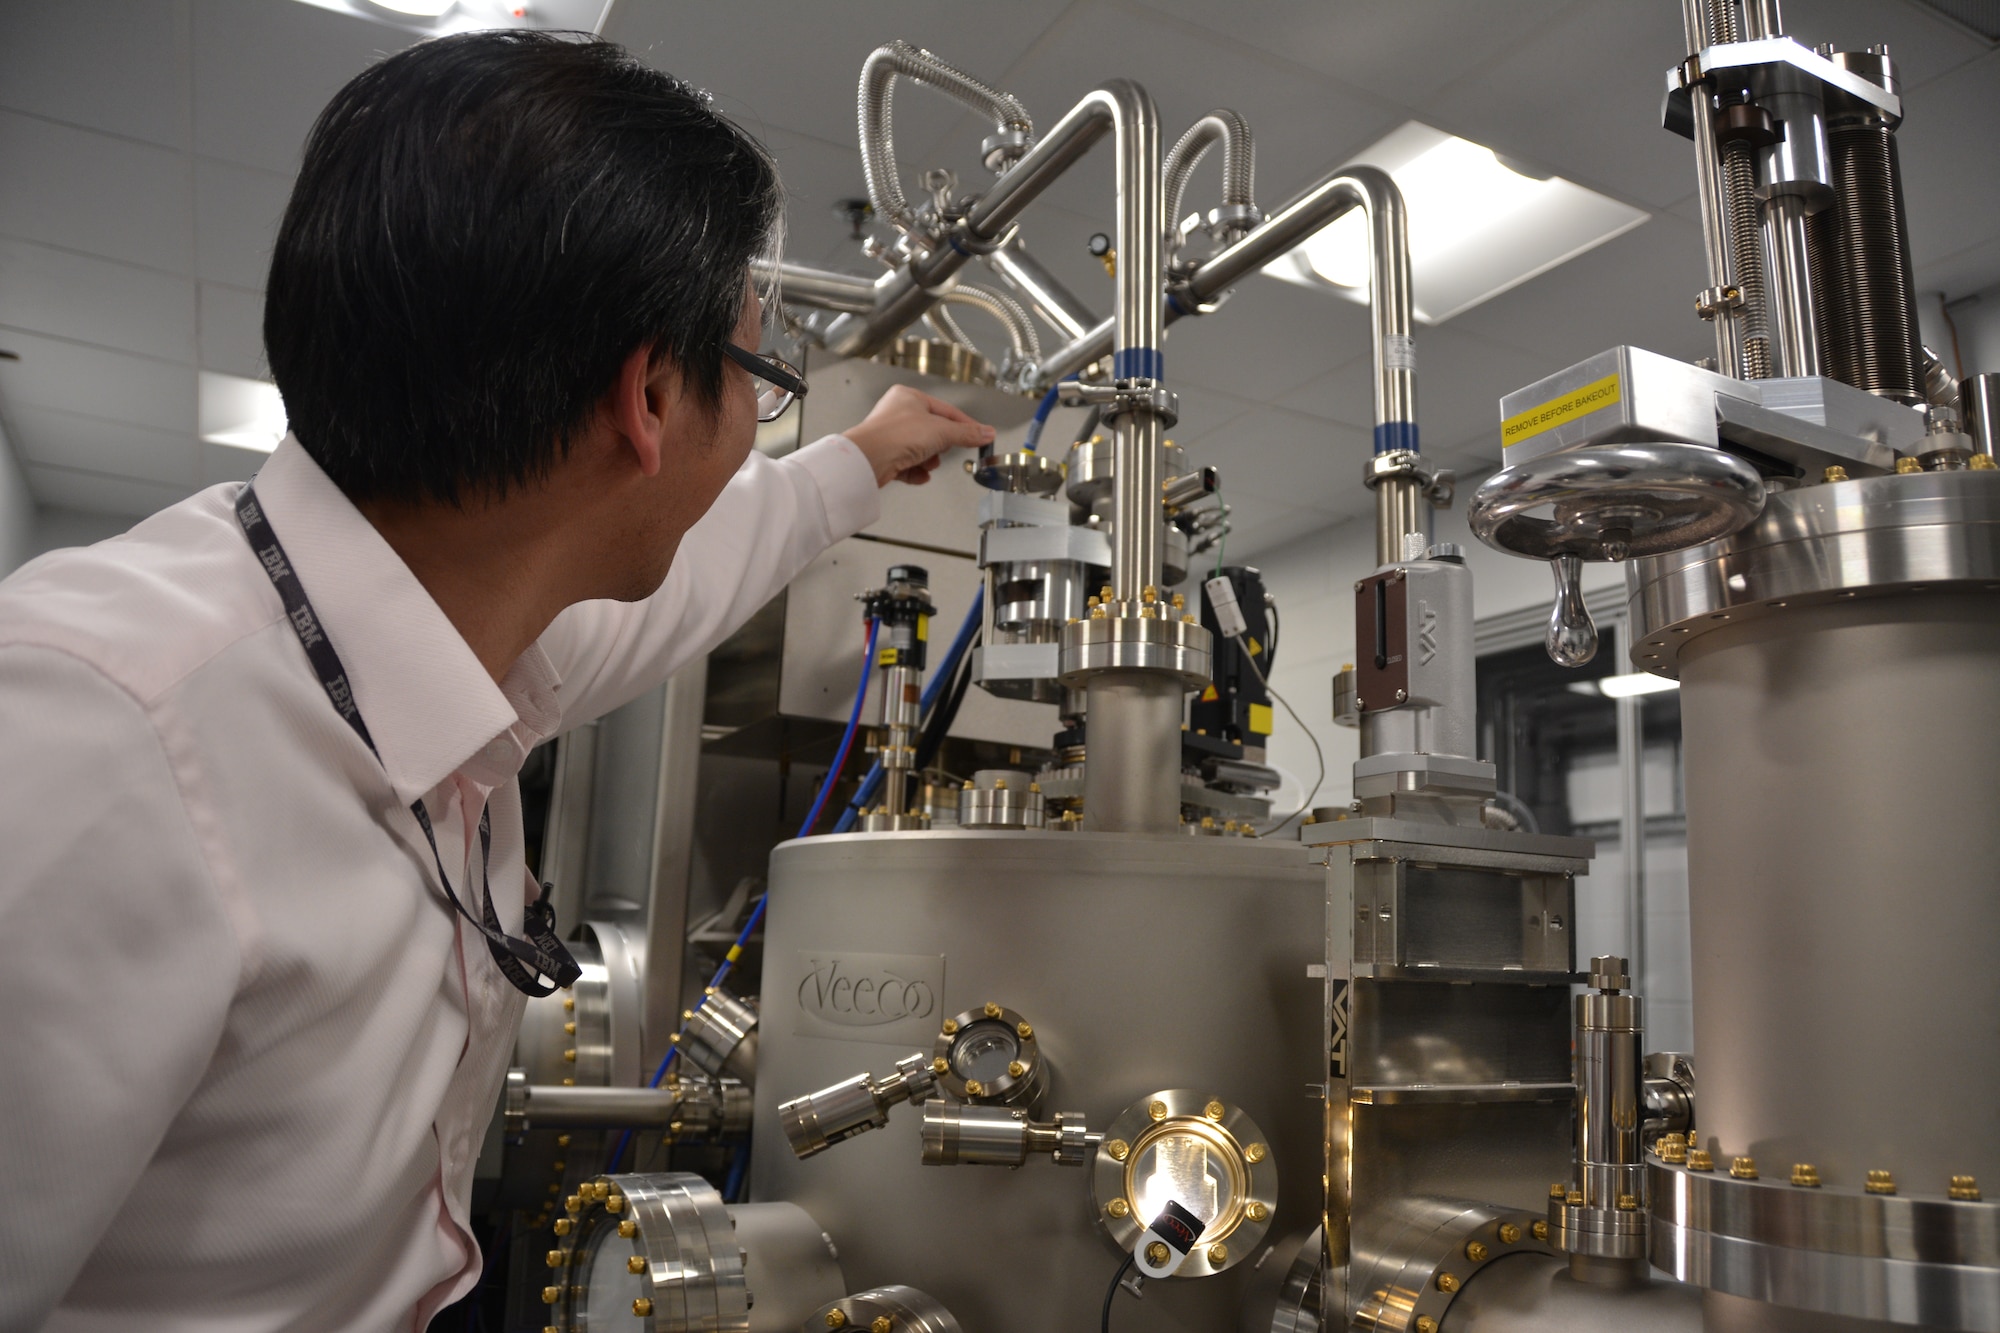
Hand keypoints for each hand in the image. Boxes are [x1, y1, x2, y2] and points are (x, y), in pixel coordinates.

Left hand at [843, 385, 994, 486]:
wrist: (869, 459)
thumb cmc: (895, 435)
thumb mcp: (942, 431)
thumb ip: (967, 434)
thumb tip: (987, 433)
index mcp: (909, 397)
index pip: (946, 411)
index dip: (965, 425)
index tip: (980, 435)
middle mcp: (897, 414)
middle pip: (933, 432)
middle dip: (940, 447)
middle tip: (941, 449)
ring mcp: (890, 436)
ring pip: (921, 451)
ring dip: (928, 461)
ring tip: (925, 463)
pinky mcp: (885, 457)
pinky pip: (909, 465)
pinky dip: (916, 472)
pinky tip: (918, 474)